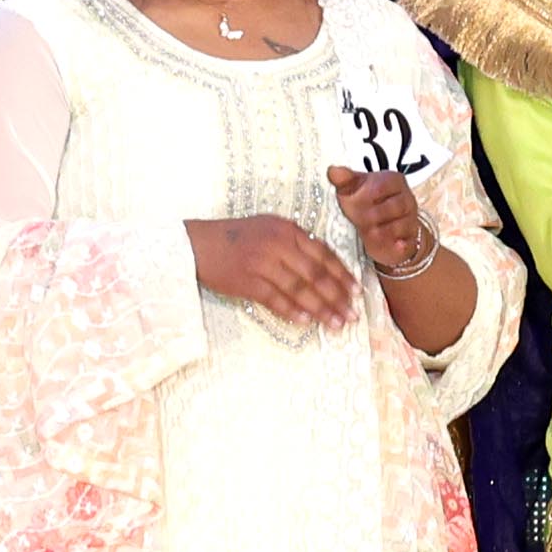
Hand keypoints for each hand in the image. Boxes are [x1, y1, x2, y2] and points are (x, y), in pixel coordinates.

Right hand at [186, 213, 358, 328]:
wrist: (196, 245)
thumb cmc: (234, 237)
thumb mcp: (268, 228)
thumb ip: (294, 242)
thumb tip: (323, 265)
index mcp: (287, 229)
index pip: (323, 254)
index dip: (342, 275)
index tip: (356, 292)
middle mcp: (278, 245)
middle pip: (316, 275)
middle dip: (337, 297)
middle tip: (352, 314)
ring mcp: (262, 264)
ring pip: (300, 290)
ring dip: (321, 309)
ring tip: (336, 324)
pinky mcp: (247, 282)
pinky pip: (275, 300)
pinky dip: (292, 311)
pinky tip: (306, 322)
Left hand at [328, 167, 442, 285]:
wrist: (380, 229)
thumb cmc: (364, 203)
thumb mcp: (351, 190)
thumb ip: (343, 180)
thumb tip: (332, 170)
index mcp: (392, 181)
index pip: (381, 185)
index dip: (365, 196)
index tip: (353, 202)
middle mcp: (406, 198)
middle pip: (393, 206)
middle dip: (373, 216)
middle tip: (358, 221)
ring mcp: (410, 219)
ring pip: (400, 225)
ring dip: (382, 232)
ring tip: (368, 233)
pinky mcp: (410, 239)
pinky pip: (408, 242)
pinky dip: (400, 245)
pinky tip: (394, 246)